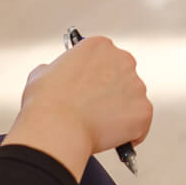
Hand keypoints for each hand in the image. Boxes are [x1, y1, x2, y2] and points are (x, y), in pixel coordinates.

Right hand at [9, 35, 152, 172]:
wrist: (56, 129)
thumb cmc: (46, 103)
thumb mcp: (42, 74)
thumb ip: (56, 69)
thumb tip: (57, 76)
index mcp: (99, 46)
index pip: (105, 58)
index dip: (97, 75)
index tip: (90, 87)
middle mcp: (123, 60)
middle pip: (123, 76)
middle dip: (112, 91)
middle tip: (95, 109)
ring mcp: (136, 86)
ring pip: (133, 100)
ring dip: (121, 112)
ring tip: (100, 127)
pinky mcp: (143, 110)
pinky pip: (141, 123)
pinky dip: (131, 133)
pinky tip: (114, 138)